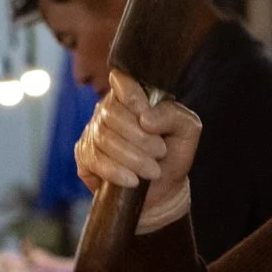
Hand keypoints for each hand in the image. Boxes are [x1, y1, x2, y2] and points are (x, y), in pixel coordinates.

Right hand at [77, 72, 201, 232]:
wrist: (163, 190)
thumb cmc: (173, 155)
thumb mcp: (186, 130)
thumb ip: (172, 115)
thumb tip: (145, 119)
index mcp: (133, 96)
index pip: (121, 80)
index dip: (132, 96)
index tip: (147, 119)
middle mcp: (109, 110)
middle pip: (112, 114)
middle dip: (139, 138)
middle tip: (160, 152)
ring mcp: (93, 131)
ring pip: (104, 138)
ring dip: (132, 158)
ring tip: (153, 171)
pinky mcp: (85, 155)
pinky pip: (95, 159)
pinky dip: (115, 171)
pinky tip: (132, 181)